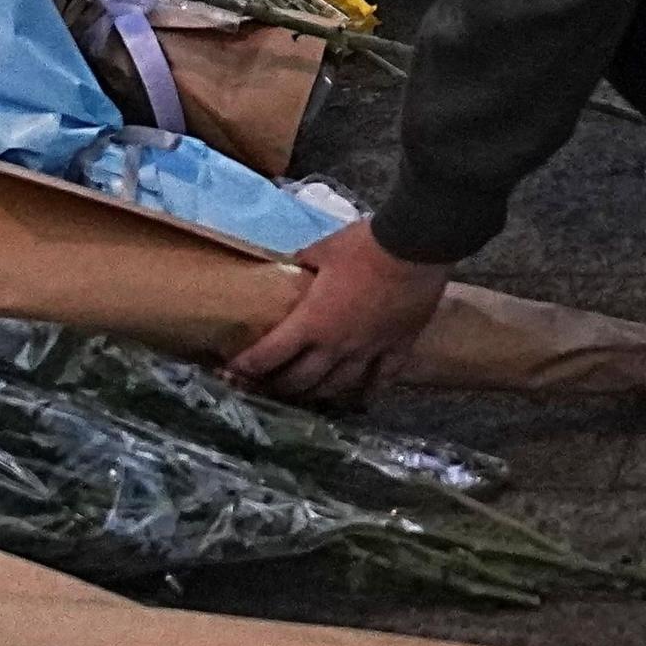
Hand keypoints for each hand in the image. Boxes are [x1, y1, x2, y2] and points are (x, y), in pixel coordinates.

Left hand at [227, 217, 450, 406]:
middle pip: (300, 381)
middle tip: (265, 386)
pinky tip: (359, 399)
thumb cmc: (363, 246)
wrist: (414, 247)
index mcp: (311, 322)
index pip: (270, 355)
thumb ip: (302, 263)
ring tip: (304, 395)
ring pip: (336, 388)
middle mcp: (336, 347)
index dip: (247, 368)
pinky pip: (380, 382)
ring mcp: (368, 353)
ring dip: (316, 395)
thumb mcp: (321, 249)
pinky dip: (366, 394)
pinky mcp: (396, 350)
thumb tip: (292, 266)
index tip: (231, 375)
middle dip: (277, 387)